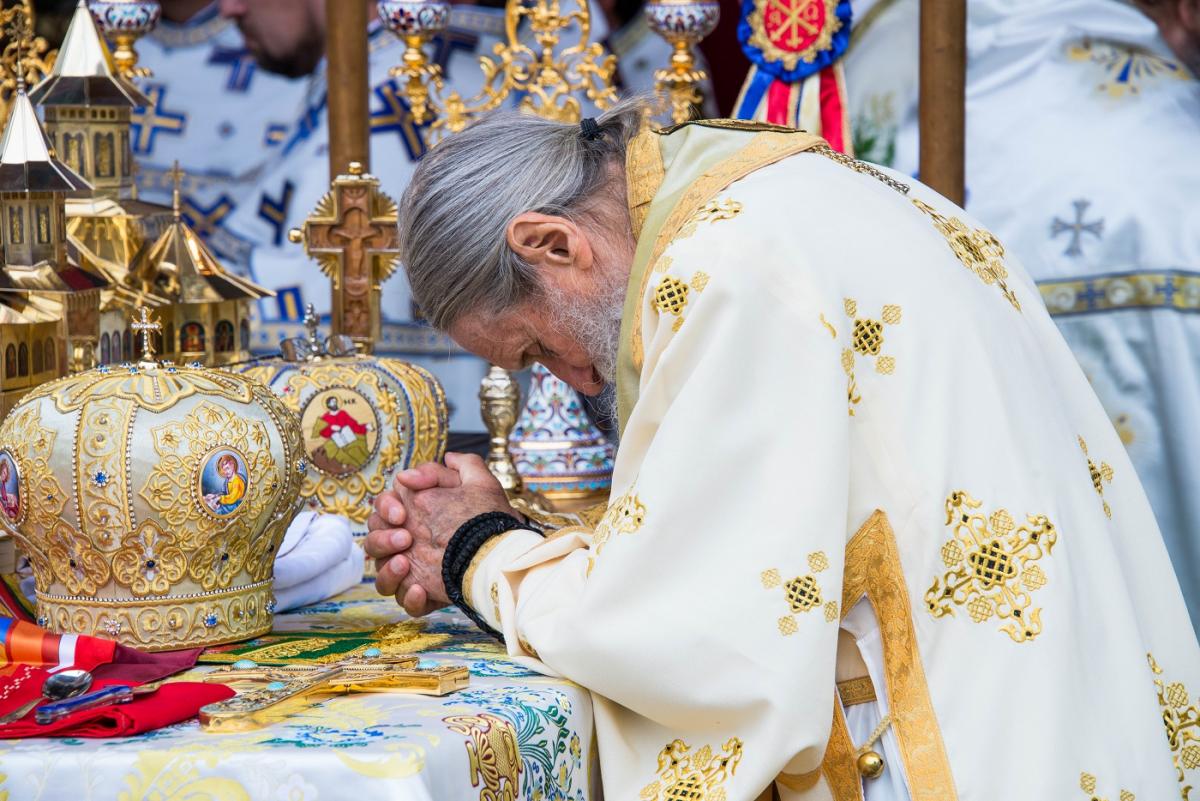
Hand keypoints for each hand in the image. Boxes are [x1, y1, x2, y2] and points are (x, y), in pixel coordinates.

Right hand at [364, 453, 515, 616]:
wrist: (503, 553)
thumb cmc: (489, 517)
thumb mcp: (478, 484)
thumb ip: (456, 466)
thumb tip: (426, 466)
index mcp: (414, 516)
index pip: (382, 510)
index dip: (386, 508)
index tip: (402, 514)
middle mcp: (408, 544)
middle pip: (373, 543)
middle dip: (383, 539)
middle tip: (406, 538)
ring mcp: (414, 571)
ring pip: (380, 576)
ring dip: (387, 570)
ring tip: (406, 563)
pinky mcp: (425, 595)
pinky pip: (403, 602)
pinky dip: (407, 597)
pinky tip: (421, 588)